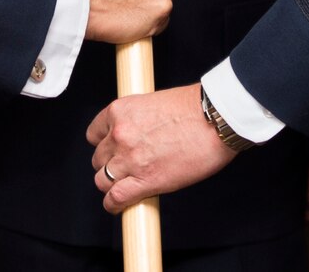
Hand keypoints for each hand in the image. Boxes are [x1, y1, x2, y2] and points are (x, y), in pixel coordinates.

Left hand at [87, 84, 234, 212]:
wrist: (215, 119)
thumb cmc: (194, 108)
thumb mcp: (155, 103)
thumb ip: (139, 120)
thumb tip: (138, 135)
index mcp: (120, 111)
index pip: (94, 134)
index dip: (103, 145)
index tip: (111, 150)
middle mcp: (119, 135)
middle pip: (98, 159)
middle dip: (109, 164)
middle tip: (125, 168)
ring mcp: (130, 159)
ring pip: (102, 180)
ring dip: (111, 185)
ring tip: (124, 187)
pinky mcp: (145, 181)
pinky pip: (116, 198)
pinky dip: (114, 204)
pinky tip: (119, 205)